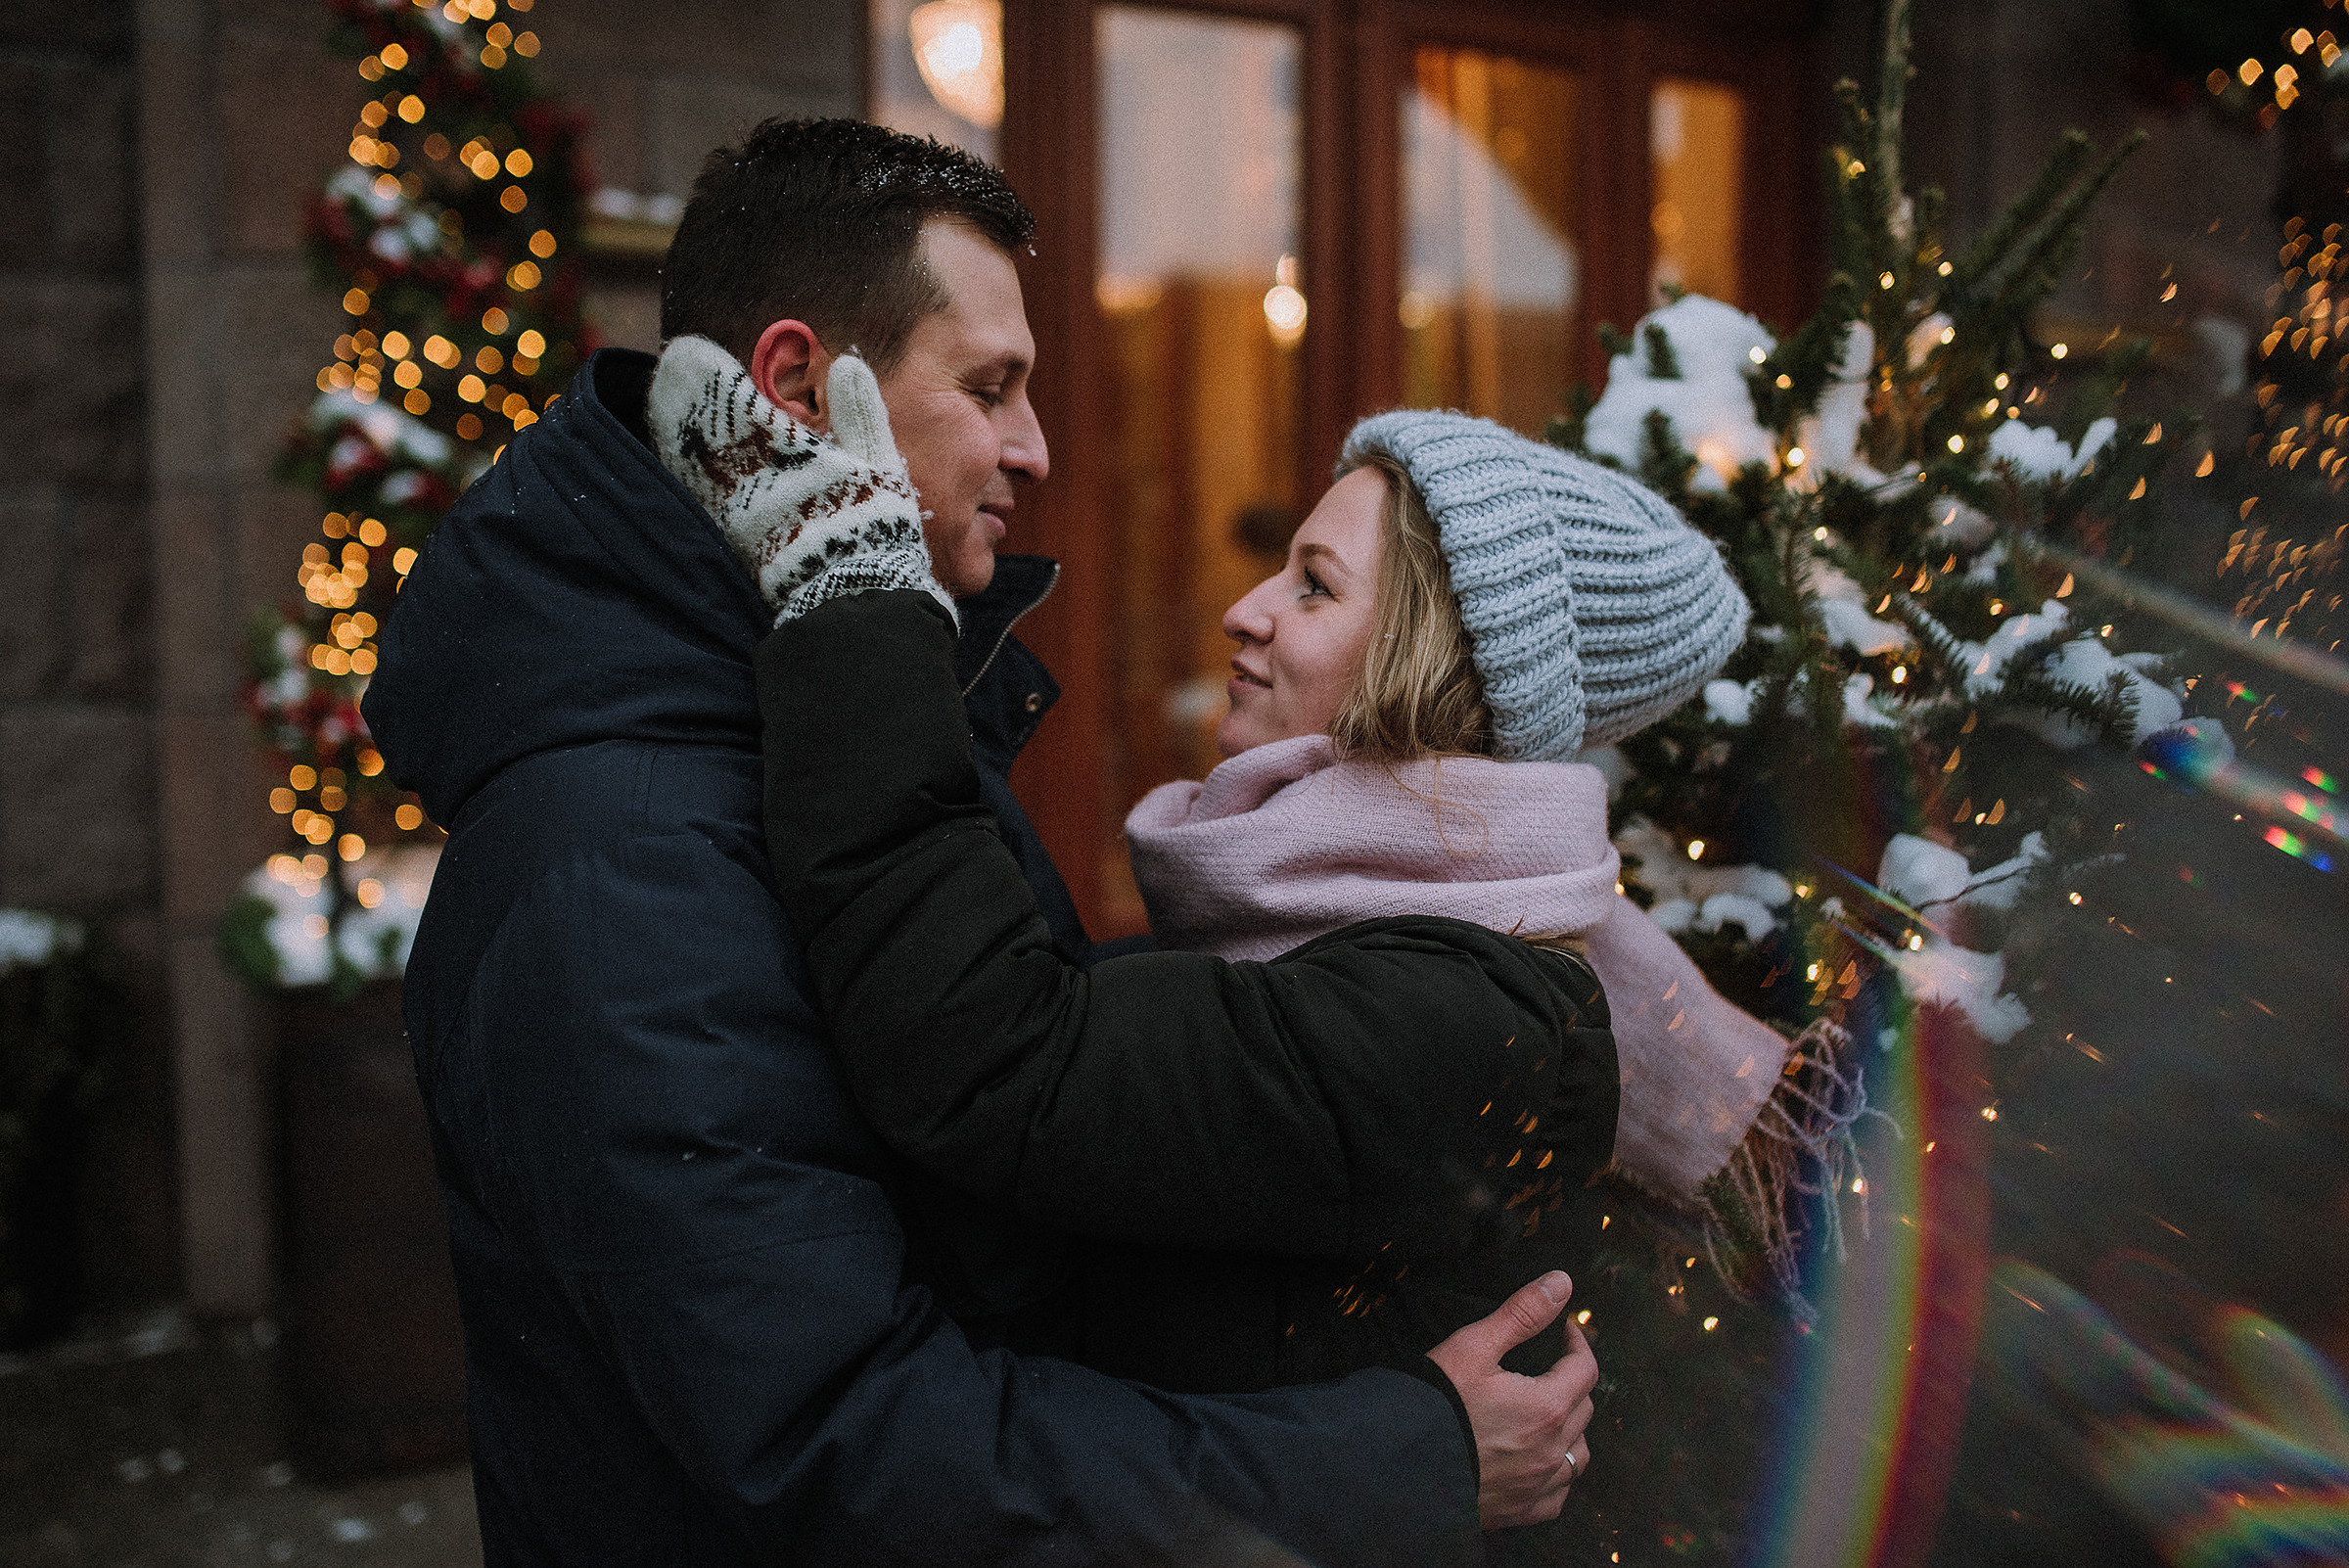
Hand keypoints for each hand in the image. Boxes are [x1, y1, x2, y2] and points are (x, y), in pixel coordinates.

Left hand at [648, 334, 954, 626]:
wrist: (848, 594)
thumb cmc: (870, 526)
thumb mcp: (878, 465)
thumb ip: (860, 413)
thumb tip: (848, 364)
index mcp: (782, 450)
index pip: (729, 398)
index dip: (707, 373)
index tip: (693, 352)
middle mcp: (744, 475)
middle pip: (698, 426)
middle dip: (683, 398)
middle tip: (668, 372)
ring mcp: (729, 508)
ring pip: (688, 459)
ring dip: (674, 431)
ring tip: (664, 407)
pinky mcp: (725, 538)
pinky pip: (692, 493)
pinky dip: (680, 469)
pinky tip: (676, 458)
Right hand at [1426, 1270, 1596, 1528]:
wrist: (1398, 1465)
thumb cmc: (1436, 1402)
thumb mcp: (1474, 1346)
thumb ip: (1522, 1313)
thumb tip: (1562, 1282)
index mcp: (1547, 1406)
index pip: (1585, 1369)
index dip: (1578, 1344)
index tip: (1565, 1332)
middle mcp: (1551, 1450)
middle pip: (1584, 1410)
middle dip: (1573, 1382)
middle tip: (1551, 1366)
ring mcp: (1536, 1485)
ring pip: (1577, 1457)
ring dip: (1571, 1432)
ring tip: (1550, 1415)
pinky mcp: (1518, 1511)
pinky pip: (1556, 1497)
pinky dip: (1556, 1479)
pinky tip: (1540, 1466)